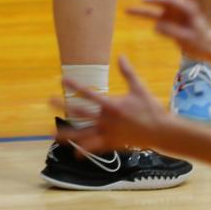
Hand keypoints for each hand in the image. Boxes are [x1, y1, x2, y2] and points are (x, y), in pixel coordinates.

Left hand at [55, 56, 170, 154]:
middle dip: (64, 106)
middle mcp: (106, 120)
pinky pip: (96, 147)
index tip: (63, 80)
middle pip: (80, 113)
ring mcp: (108, 133)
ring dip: (67, 134)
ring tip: (53, 134)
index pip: (88, 94)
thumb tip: (120, 56)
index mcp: (112, 105)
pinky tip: (76, 153)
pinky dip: (85, 150)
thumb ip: (128, 73)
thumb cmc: (151, 108)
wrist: (161, 131)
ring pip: (83, 134)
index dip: (75, 86)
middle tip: (50, 101)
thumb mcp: (139, 88)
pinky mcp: (112, 144)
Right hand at [126, 0, 210, 59]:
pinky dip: (141, 10)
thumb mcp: (189, 40)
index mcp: (186, 7)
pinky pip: (152, 12)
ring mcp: (172, 10)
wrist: (208, 46)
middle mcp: (179, 5)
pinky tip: (129, 10)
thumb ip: (173, 32)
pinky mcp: (167, 17)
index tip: (143, 0)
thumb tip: (156, 27)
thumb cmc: (201, 42)